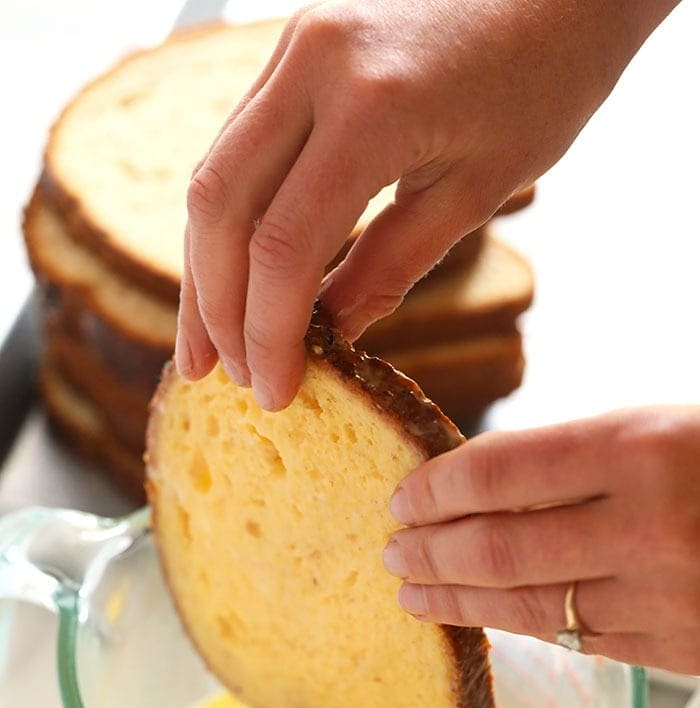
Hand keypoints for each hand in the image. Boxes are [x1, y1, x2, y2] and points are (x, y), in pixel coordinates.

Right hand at [176, 0, 678, 409]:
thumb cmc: (547, 71)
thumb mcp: (478, 187)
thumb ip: (391, 265)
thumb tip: (328, 334)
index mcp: (371, 105)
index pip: (282, 244)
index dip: (268, 331)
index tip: (274, 391)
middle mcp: (312, 61)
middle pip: (219, 207)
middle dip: (213, 306)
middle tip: (217, 377)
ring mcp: (293, 45)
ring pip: (214, 175)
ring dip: (204, 267)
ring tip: (206, 342)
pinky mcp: (294, 47)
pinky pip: (239, 146)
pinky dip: (232, 220)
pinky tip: (233, 271)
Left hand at [383, 406, 699, 674]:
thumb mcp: (664, 428)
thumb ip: (576, 458)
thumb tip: (475, 487)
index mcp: (643, 448)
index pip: (501, 471)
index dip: (436, 486)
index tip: (400, 496)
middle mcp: (649, 525)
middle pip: (500, 548)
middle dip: (430, 552)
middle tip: (390, 552)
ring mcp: (665, 597)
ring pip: (530, 606)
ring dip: (458, 601)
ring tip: (412, 594)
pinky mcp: (678, 648)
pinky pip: (578, 640)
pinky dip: (521, 627)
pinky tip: (486, 618)